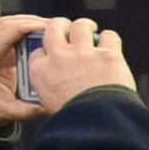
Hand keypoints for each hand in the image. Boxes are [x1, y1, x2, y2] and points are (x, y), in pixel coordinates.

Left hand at [0, 16, 50, 126]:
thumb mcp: (4, 114)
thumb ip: (28, 110)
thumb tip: (53, 104)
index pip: (4, 33)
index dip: (28, 27)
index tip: (50, 29)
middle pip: (6, 23)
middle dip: (32, 21)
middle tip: (56, 27)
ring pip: (6, 24)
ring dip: (29, 22)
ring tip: (51, 29)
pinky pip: (7, 31)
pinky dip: (24, 29)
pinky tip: (40, 35)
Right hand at [17, 17, 135, 117]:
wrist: (98, 123)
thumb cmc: (74, 121)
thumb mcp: (48, 106)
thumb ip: (50, 91)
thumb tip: (56, 90)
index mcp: (41, 71)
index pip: (38, 51)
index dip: (46, 49)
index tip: (52, 52)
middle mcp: (59, 57)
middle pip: (54, 29)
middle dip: (60, 25)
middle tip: (67, 27)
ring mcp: (83, 53)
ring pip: (80, 26)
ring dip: (85, 26)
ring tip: (90, 28)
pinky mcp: (107, 54)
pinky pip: (109, 36)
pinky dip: (110, 38)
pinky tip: (110, 43)